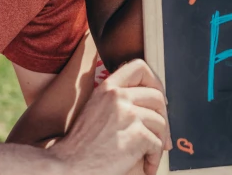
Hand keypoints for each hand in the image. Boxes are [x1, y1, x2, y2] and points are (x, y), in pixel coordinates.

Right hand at [50, 59, 170, 174]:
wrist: (68, 167)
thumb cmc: (81, 145)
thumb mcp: (95, 108)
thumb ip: (117, 100)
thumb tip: (154, 100)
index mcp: (108, 88)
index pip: (140, 67)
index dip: (155, 81)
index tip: (158, 98)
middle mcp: (118, 97)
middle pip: (157, 97)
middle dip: (163, 117)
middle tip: (161, 133)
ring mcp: (128, 115)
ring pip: (160, 122)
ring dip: (159, 141)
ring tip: (149, 153)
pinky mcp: (136, 135)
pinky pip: (157, 144)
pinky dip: (154, 157)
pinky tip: (146, 165)